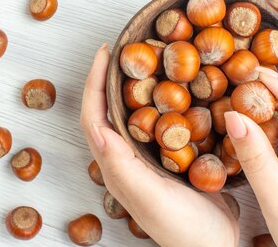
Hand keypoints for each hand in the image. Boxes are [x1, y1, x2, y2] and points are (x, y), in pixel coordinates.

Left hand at [80, 44, 238, 246]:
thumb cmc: (182, 230)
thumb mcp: (150, 197)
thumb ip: (122, 166)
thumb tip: (97, 128)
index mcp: (115, 165)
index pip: (94, 116)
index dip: (95, 83)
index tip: (106, 52)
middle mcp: (126, 158)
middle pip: (110, 110)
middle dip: (112, 77)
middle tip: (127, 48)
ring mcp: (148, 158)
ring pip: (134, 113)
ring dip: (136, 85)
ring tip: (150, 59)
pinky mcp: (170, 158)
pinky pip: (160, 122)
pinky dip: (164, 100)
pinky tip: (180, 87)